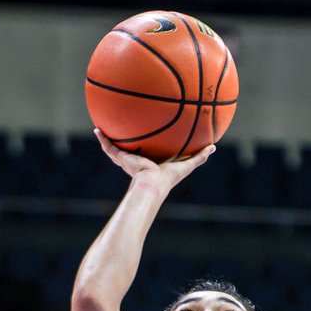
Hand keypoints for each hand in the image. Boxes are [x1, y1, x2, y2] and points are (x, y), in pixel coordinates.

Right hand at [94, 128, 214, 188]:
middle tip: (125, 130)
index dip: (149, 148)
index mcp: (151, 164)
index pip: (149, 154)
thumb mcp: (186, 164)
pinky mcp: (121, 159)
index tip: (148, 139)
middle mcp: (137, 162)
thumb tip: (214, 146)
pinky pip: (109, 148)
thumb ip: (199, 156)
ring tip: (102, 127)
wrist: (152, 184)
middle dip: (127, 141)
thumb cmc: (168, 178)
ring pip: (116, 148)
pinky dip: (102, 140)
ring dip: (109, 139)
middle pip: (131, 149)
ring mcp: (127, 161)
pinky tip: (96, 129)